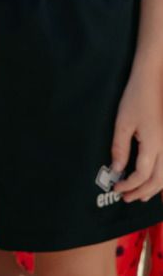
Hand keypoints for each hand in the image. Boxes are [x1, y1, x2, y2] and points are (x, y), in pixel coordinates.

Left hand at [112, 61, 162, 201]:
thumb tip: (116, 169)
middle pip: (157, 181)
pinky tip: (155, 182)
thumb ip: (120, 147)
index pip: (142, 175)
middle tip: (126, 197)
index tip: (116, 186)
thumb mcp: (122, 121)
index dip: (128, 184)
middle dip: (141, 192)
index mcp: (154, 144)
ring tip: (140, 195)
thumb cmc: (136, 96)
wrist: (154, 78)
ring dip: (154, 189)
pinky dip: (162, 179)